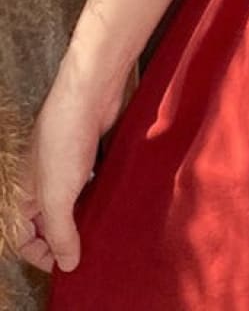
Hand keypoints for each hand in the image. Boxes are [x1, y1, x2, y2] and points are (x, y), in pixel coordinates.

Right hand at [13, 52, 130, 272]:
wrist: (90, 94)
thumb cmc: (65, 140)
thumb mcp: (57, 196)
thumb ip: (60, 232)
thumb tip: (67, 265)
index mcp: (23, 194)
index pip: (24, 236)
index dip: (41, 254)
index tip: (67, 264)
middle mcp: (41, 181)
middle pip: (49, 220)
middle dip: (67, 237)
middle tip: (90, 249)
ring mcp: (66, 165)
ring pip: (73, 201)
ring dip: (86, 215)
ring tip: (105, 228)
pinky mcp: (89, 152)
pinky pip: (92, 182)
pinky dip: (100, 193)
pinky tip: (115, 199)